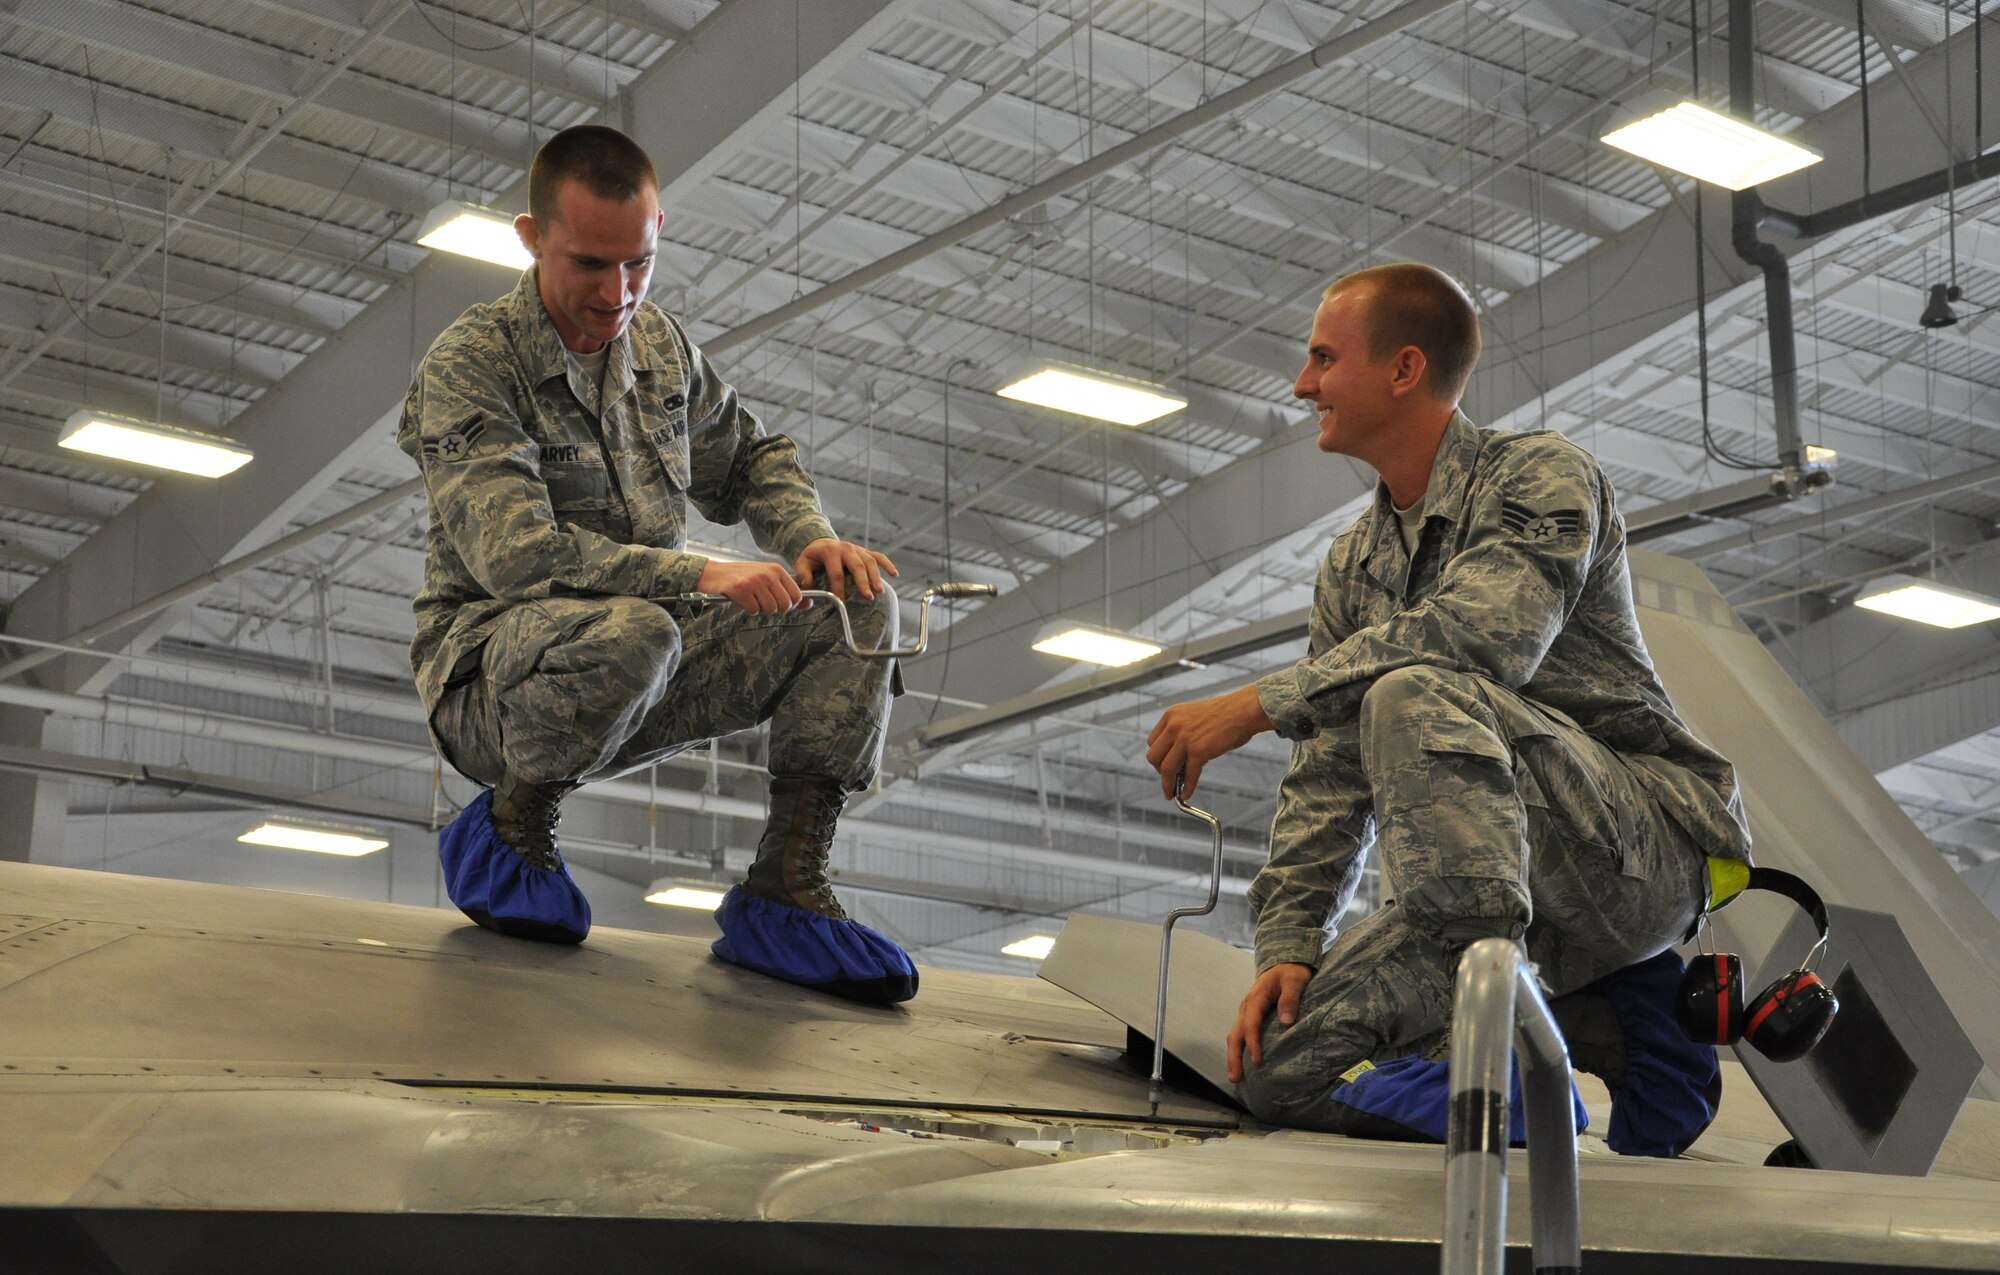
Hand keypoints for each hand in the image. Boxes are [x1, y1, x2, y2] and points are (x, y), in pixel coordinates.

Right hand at [696, 559, 804, 613]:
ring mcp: (753, 581)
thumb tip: (809, 604)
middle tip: (762, 602)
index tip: (778, 603)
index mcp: (776, 569)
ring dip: (760, 609)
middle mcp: (767, 574)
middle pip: (784, 605)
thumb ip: (788, 590)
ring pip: (769, 609)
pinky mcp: (740, 590)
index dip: (789, 605)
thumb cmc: (742, 577)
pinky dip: (748, 609)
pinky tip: (742, 600)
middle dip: (774, 609)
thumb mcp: (767, 578)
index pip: (796, 595)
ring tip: (751, 599)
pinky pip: (753, 610)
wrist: (713, 573)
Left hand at [794, 537, 898, 600]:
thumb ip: (803, 574)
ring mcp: (857, 549)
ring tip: (879, 592)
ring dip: (876, 576)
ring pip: (870, 561)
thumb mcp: (802, 562)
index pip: (836, 572)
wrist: (821, 542)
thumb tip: (808, 586)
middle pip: (857, 566)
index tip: (841, 601)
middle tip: (868, 597)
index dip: (838, 587)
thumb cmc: (812, 556)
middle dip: (863, 582)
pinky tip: (895, 575)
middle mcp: (846, 548)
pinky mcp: (865, 551)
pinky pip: (879, 556)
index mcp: (830, 551)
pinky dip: (887, 564)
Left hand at [1144, 684, 1273, 800]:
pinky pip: (1188, 775)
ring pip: (1166, 769)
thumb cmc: (1225, 714)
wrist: (1243, 710)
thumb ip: (1183, 733)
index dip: (1158, 756)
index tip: (1163, 765)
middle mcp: (1174, 726)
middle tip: (1168, 779)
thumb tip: (1180, 760)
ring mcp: (1185, 739)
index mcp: (1171, 715)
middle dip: (1159, 771)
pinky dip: (1187, 788)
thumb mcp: (1194, 717)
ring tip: (1171, 794)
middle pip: (1154, 756)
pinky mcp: (1199, 751)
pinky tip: (1187, 794)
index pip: (1152, 741)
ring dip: (1167, 785)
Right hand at [1226, 962, 1312, 1083]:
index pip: (1250, 1024)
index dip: (1252, 1044)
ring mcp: (1246, 1011)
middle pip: (1235, 1034)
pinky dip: (1239, 1049)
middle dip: (1233, 1057)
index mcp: (1256, 998)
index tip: (1257, 1061)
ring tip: (1236, 1077)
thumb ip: (1290, 999)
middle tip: (1235, 1078)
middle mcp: (1246, 1006)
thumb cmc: (1291, 971)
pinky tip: (1243, 1063)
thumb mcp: (1295, 981)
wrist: (1284, 961)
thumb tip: (1286, 1022)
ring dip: (1233, 1056)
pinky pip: (1240, 1034)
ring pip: (1235, 1035)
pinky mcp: (1250, 1015)